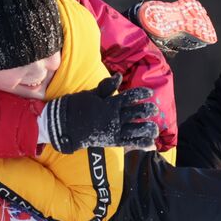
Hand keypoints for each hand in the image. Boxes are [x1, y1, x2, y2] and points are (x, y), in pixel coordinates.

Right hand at [41, 75, 159, 152]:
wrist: (65, 125)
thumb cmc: (77, 106)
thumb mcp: (92, 94)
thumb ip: (107, 87)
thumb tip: (118, 76)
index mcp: (110, 103)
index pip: (130, 97)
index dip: (141, 93)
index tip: (149, 92)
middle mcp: (115, 117)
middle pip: (136, 112)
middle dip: (147, 110)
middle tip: (154, 109)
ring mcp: (114, 130)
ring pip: (136, 129)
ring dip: (147, 128)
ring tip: (155, 128)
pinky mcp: (112, 141)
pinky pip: (129, 142)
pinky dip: (140, 143)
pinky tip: (149, 143)